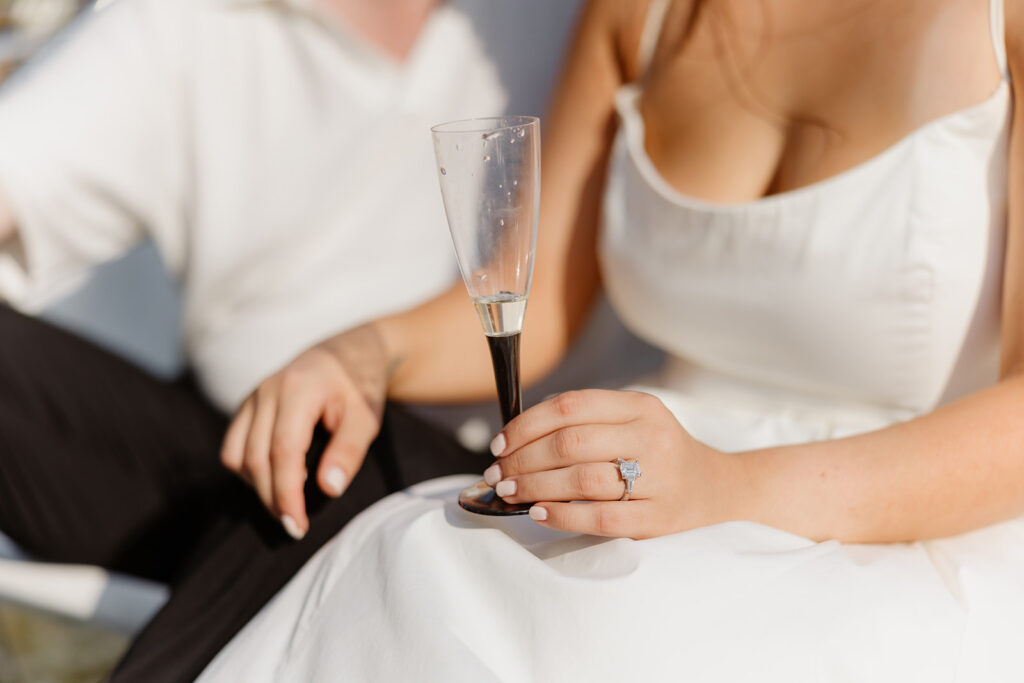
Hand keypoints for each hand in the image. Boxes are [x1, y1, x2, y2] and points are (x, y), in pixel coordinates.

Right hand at [220, 324, 390, 538]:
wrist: (348, 353)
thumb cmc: (360, 386)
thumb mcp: (367, 417)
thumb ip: (349, 451)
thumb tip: (329, 489)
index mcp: (298, 389)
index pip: (283, 451)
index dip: (287, 493)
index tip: (298, 525)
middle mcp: (266, 391)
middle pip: (256, 458)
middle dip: (272, 498)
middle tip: (295, 526)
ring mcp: (252, 396)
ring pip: (237, 455)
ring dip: (257, 486)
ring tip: (289, 503)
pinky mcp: (247, 405)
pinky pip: (234, 446)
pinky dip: (249, 470)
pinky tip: (278, 478)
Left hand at [483, 389, 745, 537]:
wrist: (720, 489)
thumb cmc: (661, 454)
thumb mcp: (635, 422)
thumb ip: (588, 423)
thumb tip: (517, 438)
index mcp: (641, 406)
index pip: (570, 407)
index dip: (526, 425)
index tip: (500, 443)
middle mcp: (652, 436)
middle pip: (570, 443)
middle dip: (522, 459)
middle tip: (498, 474)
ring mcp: (659, 478)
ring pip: (582, 478)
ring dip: (535, 486)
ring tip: (511, 492)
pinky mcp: (659, 517)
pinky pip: (601, 517)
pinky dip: (563, 515)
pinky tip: (539, 513)